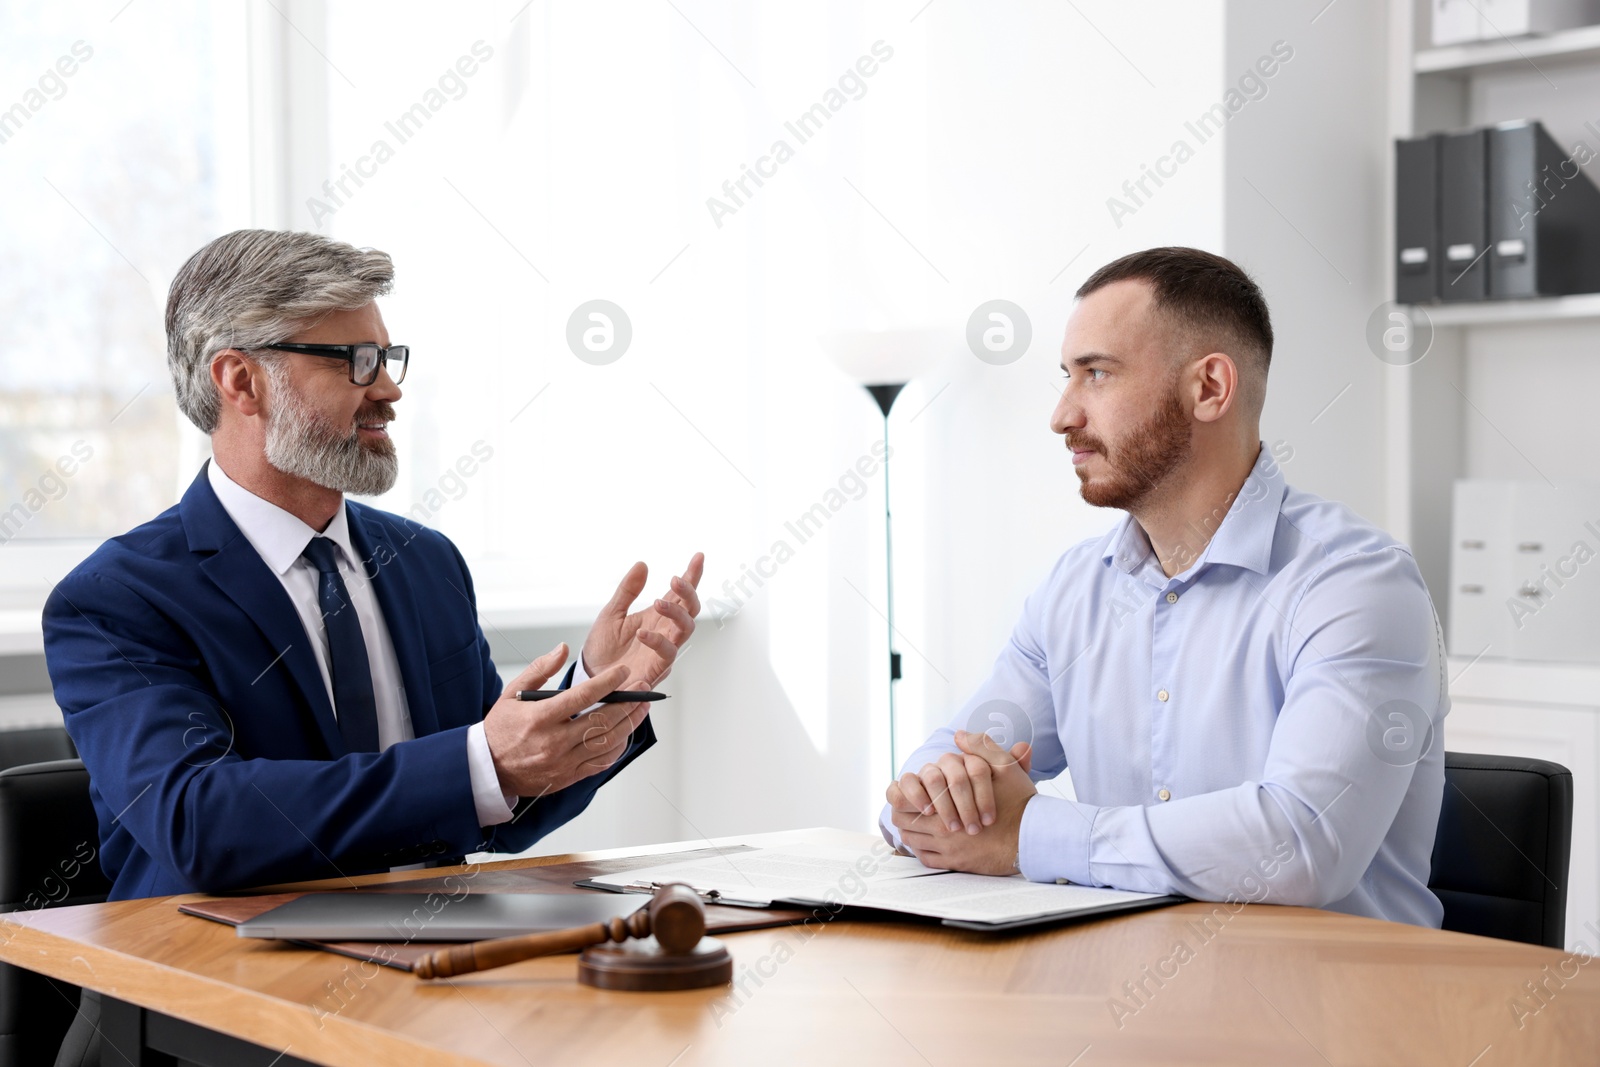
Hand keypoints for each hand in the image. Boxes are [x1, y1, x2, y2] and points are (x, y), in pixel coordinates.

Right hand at [482, 644, 648, 797]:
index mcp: (540, 718)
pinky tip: (626, 731)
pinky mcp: (569, 776)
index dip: (607, 682)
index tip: (623, 671)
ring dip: (630, 723)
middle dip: (628, 702)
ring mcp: (563, 763)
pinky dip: (618, 746)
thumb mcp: (512, 693)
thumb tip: (563, 649)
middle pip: (602, 721)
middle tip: (643, 687)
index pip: (582, 697)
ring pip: (607, 742)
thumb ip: (539, 669)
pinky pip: (601, 762)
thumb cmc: (501, 728)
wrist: (488, 769)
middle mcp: (554, 742)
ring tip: (642, 707)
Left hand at [581, 553, 703, 686]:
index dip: (692, 576)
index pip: (680, 594)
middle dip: (688, 593)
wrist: (590, 677)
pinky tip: (641, 632)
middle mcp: (665, 631)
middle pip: (691, 610)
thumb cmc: (604, 648)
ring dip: (676, 613)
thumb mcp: (612, 613)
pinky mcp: (656, 668)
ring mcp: (663, 650)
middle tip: (676, 579)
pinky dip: (657, 641)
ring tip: (658, 602)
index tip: (698, 557)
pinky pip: (666, 654)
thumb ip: (627, 591)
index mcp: (657, 617)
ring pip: (685, 629)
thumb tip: (642, 564)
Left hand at [887, 731, 1037, 875]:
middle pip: (903, 821)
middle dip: (903, 812)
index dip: (903, 792)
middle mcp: (942, 828)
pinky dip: (922, 850)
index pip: (905, 798)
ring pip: (912, 841)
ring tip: (916, 823)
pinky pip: (926, 859)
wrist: (1033, 837)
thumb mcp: (1004, 766)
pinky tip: (927, 842)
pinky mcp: (955, 864)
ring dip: (911, 831)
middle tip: (908, 806)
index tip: (909, 788)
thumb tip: (959, 735)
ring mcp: (948, 848)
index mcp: (947, 801)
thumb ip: (981, 747)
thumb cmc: (1018, 802)